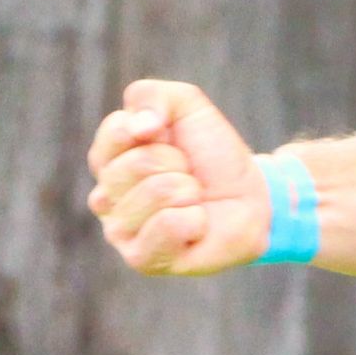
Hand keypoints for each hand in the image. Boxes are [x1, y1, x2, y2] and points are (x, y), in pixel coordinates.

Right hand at [84, 79, 266, 275]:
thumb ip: (151, 96)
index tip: (171, 138)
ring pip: (156, 193)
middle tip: (189, 174)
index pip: (116, 132)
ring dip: (188, 191)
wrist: (250, 196)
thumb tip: (139, 126)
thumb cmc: (212, 154)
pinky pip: (167, 225)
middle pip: (137, 164)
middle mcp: (105, 196)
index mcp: (109, 159)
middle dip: (177, 163)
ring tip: (193, 199)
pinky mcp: (142, 258)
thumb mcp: (186, 106)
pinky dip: (193, 219)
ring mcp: (120, 230)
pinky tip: (195, 224)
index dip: (156, 129)